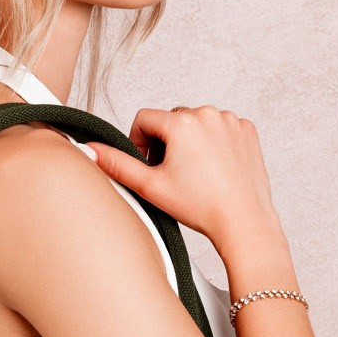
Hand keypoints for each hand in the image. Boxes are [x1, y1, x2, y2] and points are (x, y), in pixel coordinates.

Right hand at [83, 104, 281, 246]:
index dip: (139, 142)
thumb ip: (118, 164)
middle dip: (166, 143)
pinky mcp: (247, 130)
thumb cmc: (202, 207)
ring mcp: (230, 121)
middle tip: (172, 174)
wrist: (243, 221)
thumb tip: (90, 149)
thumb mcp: (151, 186)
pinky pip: (221, 128)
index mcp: (182, 123)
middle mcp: (208, 114)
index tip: (148, 165)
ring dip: (191, 141)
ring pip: (197, 123)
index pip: (144, 119)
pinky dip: (215, 143)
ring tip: (196, 173)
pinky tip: (215, 168)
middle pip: (171, 120)